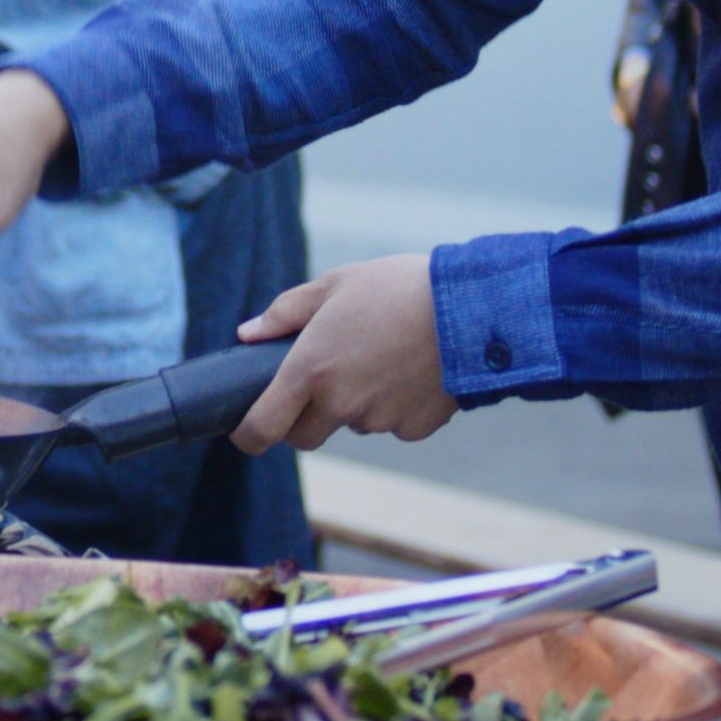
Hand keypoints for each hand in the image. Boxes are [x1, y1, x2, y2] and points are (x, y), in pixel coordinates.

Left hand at [232, 254, 453, 451]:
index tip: (248, 431)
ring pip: (353, 424)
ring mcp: (379, 420)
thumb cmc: (398, 288)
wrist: (472, 308)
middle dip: (305, 417)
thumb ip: (285, 312)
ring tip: (381, 357)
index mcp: (310, 370)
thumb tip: (249, 333)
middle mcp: (340, 403)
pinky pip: (394, 425)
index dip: (249, 435)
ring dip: (356, 404)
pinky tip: (412, 371)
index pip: (263, 428)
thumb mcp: (335, 284)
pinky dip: (395, 407)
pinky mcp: (414, 428)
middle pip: (305, 436)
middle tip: (324, 378)